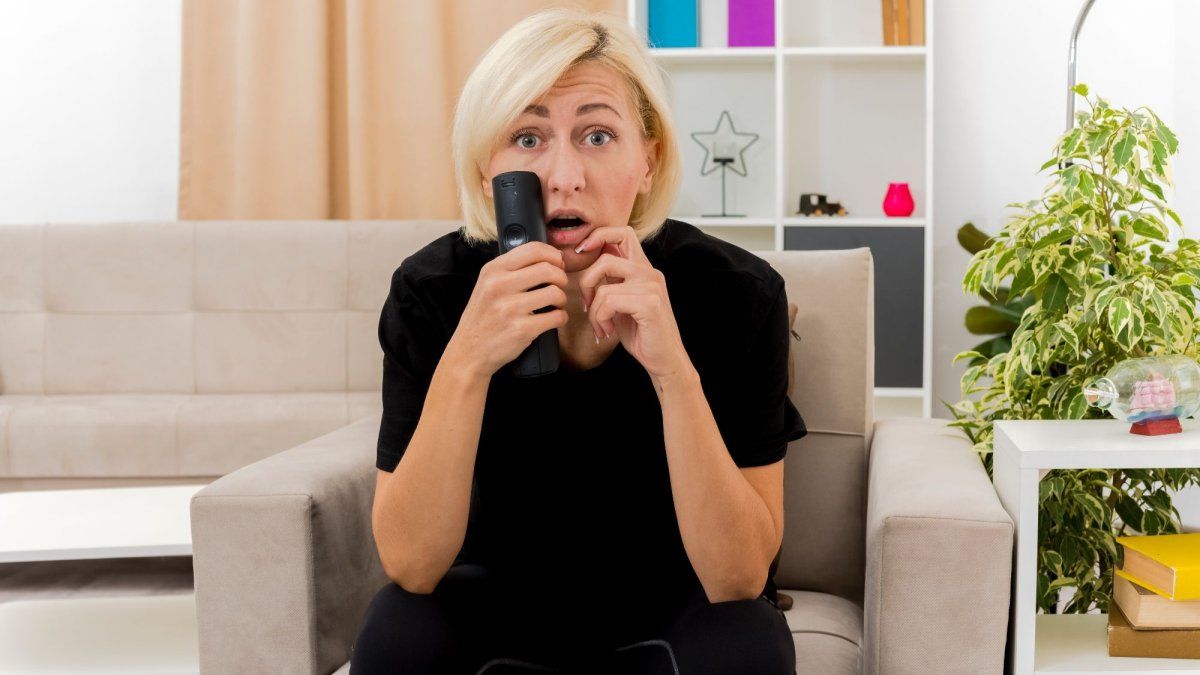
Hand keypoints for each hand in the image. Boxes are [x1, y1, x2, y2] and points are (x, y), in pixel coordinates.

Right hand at [446, 241, 568, 376]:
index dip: (553, 255)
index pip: (533, 249)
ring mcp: (509, 308)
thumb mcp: (487, 285)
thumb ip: (510, 269)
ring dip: (562, 298)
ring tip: (555, 304)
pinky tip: (553, 319)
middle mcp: (499, 286)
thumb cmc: (483, 317)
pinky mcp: (521, 329)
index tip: (557, 264)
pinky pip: (556, 317)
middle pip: (548, 269)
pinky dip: (561, 318)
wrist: (469, 352)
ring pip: (555, 292)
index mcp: (493, 270)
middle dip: (561, 277)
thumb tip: (547, 256)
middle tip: (559, 285)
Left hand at [576, 225, 693, 384]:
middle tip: (588, 305)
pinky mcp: (649, 303)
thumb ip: (612, 282)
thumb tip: (591, 266)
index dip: (598, 236)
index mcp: (643, 270)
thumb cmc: (643, 334)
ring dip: (595, 310)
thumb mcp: (622, 303)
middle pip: (606, 258)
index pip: (623, 234)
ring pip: (604, 286)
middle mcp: (649, 273)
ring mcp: (651, 287)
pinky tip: (608, 331)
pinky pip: (609, 302)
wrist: (664, 360)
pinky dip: (602, 319)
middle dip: (587, 282)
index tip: (581, 251)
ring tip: (601, 326)